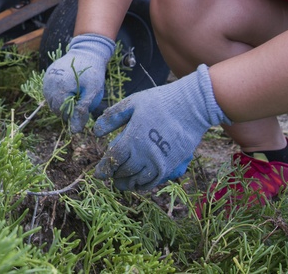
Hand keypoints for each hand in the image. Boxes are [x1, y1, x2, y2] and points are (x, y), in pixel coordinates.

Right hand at [42, 33, 114, 132]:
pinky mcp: (47, 75)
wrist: (88, 51)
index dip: (73, 113)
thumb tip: (74, 131)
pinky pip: (50, 91)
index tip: (83, 107)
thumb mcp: (92, 92)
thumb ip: (82, 111)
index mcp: (60, 86)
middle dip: (67, 108)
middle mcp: (49, 82)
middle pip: (54, 107)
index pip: (61, 112)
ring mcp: (47, 78)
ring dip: (62, 101)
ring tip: (75, 94)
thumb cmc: (93, 72)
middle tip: (80, 100)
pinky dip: (58, 94)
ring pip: (51, 100)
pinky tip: (69, 89)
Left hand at [93, 64, 230, 191]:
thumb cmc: (159, 102)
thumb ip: (112, 118)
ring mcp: (160, 163)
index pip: (114, 160)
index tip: (98, 174)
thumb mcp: (131, 103)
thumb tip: (96, 132)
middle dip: (116, 177)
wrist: (191, 107)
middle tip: (111, 177)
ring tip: (123, 183)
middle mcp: (145, 155)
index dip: (104, 169)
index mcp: (133, 140)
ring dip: (129, 184)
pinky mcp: (173, 166)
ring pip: (139, 181)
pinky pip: (155, 182)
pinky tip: (140, 183)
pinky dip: (144, 185)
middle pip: (125, 173)